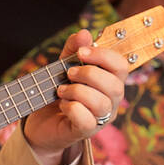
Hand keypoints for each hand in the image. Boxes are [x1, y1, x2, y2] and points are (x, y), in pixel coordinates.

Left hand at [23, 31, 128, 164]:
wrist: (41, 122)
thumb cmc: (58, 93)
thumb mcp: (63, 66)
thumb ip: (73, 50)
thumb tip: (85, 33)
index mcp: (110, 81)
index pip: (121, 65)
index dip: (103, 55)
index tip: (81, 53)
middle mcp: (111, 101)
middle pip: (115, 85)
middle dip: (89, 74)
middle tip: (69, 73)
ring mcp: (101, 118)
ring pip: (101, 103)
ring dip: (77, 91)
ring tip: (61, 90)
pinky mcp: (87, 131)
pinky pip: (87, 119)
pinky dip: (71, 108)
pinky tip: (62, 105)